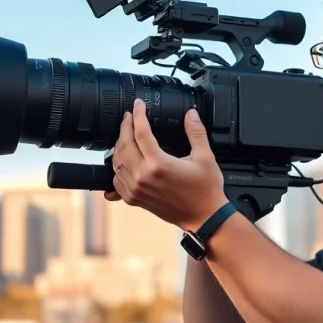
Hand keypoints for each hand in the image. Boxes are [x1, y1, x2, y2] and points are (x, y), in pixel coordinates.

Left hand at [107, 99, 228, 231]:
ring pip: (116, 162)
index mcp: (159, 164)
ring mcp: (136, 190)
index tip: (138, 104)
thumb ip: (196, 132)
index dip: (138, 114)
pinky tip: (124, 161)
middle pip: (124, 145)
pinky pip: (116, 180)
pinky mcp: (134, 199)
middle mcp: (143, 177)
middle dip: (125, 126)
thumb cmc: (206, 190)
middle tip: (129, 116)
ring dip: (119, 146)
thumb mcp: (205, 157)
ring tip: (126, 135)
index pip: (141, 132)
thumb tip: (191, 114)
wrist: (204, 218)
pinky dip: (117, 168)